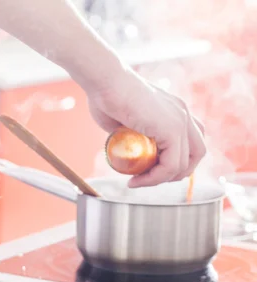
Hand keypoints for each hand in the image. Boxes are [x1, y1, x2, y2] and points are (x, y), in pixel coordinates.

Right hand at [86, 68, 205, 187]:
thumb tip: (126, 147)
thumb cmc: (105, 95)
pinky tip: (137, 179)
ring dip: (161, 179)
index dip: (174, 161)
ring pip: (184, 164)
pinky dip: (155, 178)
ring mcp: (180, 121)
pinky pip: (170, 165)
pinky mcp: (172, 129)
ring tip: (139, 181)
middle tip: (149, 178)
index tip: (148, 169)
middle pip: (196, 154)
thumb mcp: (123, 120)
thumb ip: (131, 133)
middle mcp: (183, 114)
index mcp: (175, 109)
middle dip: (174, 173)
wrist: (105, 81)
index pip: (190, 142)